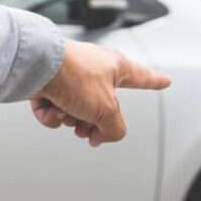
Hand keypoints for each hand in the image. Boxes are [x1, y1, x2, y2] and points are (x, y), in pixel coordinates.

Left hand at [30, 39, 170, 146]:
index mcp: (115, 67)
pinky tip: (50, 108)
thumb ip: (114, 129)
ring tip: (65, 112)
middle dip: (92, 123)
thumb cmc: (72, 74)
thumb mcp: (106, 109)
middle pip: (101, 108)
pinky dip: (51, 114)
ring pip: (76, 112)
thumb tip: (101, 136)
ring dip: (70, 119)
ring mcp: (69, 77)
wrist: (35, 65)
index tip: (165, 80)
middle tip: (87, 129)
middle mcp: (93, 70)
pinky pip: (54, 110)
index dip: (154, 81)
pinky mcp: (47, 83)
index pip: (141, 78)